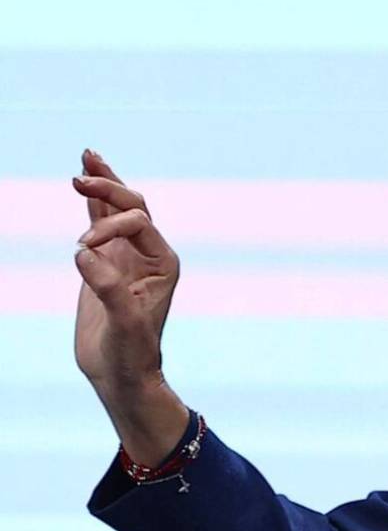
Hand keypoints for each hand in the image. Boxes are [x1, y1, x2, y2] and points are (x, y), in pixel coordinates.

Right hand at [73, 149, 187, 461]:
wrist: (122, 373)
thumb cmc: (132, 353)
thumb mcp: (125, 322)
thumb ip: (109, 287)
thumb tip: (83, 253)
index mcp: (164, 262)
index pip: (139, 224)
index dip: (110, 228)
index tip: (82, 250)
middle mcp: (148, 254)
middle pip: (132, 206)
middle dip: (108, 188)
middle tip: (80, 174)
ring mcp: (126, 256)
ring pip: (116, 210)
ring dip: (103, 184)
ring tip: (87, 156)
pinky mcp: (104, 263)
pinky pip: (99, 225)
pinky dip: (91, 203)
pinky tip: (84, 181)